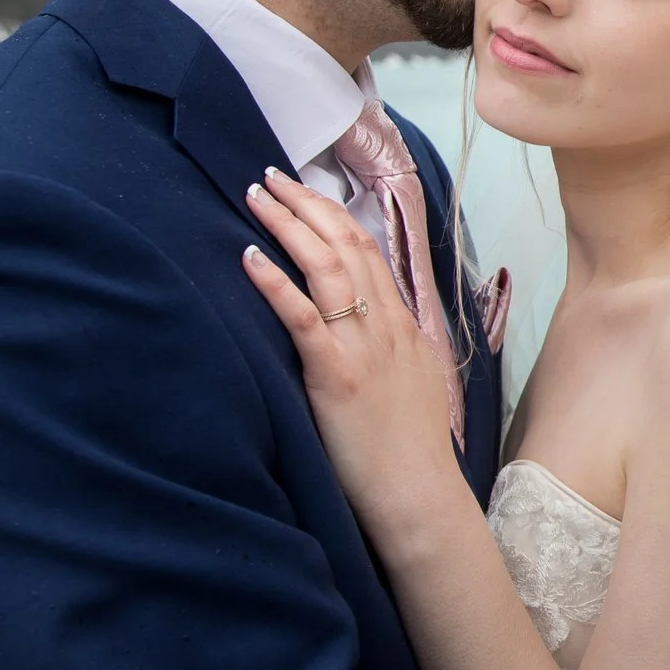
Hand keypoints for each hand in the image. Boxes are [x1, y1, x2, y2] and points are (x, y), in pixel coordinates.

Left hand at [241, 170, 468, 544]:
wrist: (419, 493)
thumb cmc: (410, 450)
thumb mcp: (413, 383)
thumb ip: (392, 348)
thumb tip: (371, 329)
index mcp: (401, 325)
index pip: (368, 250)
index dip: (334, 214)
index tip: (304, 191)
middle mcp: (384, 324)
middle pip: (345, 244)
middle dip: (305, 204)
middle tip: (269, 177)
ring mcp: (362, 346)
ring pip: (326, 266)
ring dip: (288, 225)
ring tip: (255, 198)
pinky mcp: (336, 374)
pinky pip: (303, 317)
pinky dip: (275, 281)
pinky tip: (250, 257)